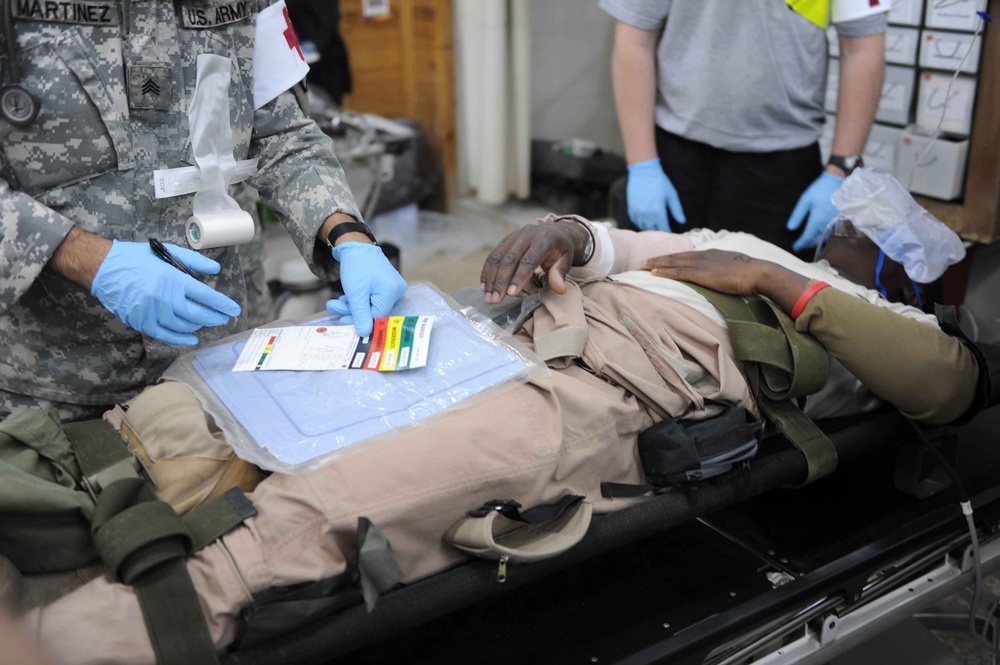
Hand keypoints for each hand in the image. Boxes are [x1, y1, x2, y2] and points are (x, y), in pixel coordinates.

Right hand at [91, 240, 240, 345]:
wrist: (104, 268)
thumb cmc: (137, 258)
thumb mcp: (168, 252)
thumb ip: (194, 262)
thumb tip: (215, 270)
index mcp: (174, 280)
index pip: (206, 296)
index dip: (223, 305)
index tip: (234, 309)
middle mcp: (166, 299)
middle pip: (198, 315)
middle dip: (215, 318)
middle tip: (223, 318)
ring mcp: (153, 313)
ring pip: (184, 327)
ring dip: (198, 326)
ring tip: (205, 322)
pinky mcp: (142, 322)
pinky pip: (166, 335)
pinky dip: (180, 339)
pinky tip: (191, 338)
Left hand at [325, 242, 406, 336]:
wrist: (356, 245)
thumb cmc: (357, 265)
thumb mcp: (355, 293)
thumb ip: (360, 314)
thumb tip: (364, 333)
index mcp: (392, 292)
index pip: (377, 316)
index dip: (359, 320)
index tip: (341, 321)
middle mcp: (397, 291)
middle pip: (374, 311)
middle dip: (352, 311)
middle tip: (334, 308)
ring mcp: (392, 288)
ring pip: (371, 305)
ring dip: (352, 306)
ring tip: (336, 302)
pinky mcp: (386, 286)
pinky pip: (373, 299)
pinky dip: (359, 300)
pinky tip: (347, 298)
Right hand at [480, 222, 588, 303]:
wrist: (556, 231)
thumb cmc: (562, 249)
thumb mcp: (567, 260)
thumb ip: (560, 273)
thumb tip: (559, 289)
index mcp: (543, 239)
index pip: (529, 260)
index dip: (519, 277)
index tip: (511, 294)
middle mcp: (526, 235)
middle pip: (510, 259)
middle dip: (501, 281)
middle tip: (495, 300)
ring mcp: (514, 236)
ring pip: (498, 257)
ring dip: (491, 279)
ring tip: (488, 297)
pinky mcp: (506, 240)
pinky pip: (493, 255)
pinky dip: (487, 271)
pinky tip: (484, 286)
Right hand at [626, 158, 686, 231]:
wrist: (644, 172)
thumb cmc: (660, 182)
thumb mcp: (672, 195)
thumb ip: (677, 210)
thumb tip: (682, 222)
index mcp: (658, 211)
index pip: (663, 228)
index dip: (667, 231)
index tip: (670, 232)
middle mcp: (647, 214)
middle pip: (652, 229)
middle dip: (658, 230)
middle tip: (662, 229)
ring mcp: (638, 212)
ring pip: (642, 226)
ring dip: (648, 227)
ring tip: (653, 226)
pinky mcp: (631, 208)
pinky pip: (635, 220)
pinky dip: (639, 222)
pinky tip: (644, 220)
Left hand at [642, 249, 771, 295]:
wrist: (758, 273)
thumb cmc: (752, 274)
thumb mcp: (736, 268)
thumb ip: (726, 270)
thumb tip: (724, 276)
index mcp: (712, 254)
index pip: (688, 255)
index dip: (673, 258)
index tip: (661, 260)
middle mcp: (704, 256)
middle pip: (676, 256)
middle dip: (659, 259)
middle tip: (644, 261)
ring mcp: (702, 264)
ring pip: (674, 263)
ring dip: (657, 264)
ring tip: (643, 266)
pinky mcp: (702, 274)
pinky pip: (678, 273)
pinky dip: (665, 272)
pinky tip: (653, 273)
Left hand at [786, 172, 843, 252]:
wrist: (837, 180)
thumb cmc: (819, 189)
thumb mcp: (805, 200)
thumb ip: (797, 215)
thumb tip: (790, 228)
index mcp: (817, 220)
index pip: (807, 237)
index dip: (800, 244)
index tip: (795, 247)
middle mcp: (827, 224)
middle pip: (817, 240)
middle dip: (808, 244)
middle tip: (801, 246)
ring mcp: (835, 223)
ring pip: (825, 238)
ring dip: (817, 242)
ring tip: (809, 242)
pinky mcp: (840, 220)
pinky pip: (832, 233)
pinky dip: (825, 236)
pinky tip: (820, 235)